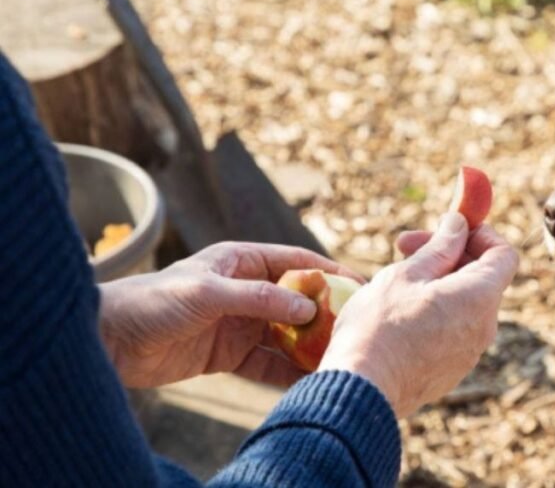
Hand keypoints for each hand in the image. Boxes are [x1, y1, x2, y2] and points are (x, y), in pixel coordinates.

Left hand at [99, 242, 360, 387]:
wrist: (108, 340)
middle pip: (297, 301)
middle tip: (355, 329)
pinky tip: (307, 380)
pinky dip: (286, 371)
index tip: (359, 285)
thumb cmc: (153, 301)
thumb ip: (259, 299)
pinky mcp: (228, 354)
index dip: (329, 272)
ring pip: (285, 334)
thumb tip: (308, 307)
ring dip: (308, 346)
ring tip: (337, 358)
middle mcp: (245, 290)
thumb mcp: (208, 292)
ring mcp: (239, 323)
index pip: (296, 262)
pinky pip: (266, 362)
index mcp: (241, 261)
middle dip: (325, 315)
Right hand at [319, 213, 518, 417]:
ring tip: (396, 281)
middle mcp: (484, 327)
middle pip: (482, 278)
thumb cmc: (381, 326)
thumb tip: (459, 224)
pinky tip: (397, 315)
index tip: (447, 228)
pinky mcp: (451, 371)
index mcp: (480, 296)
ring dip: (438, 284)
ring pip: (464, 304)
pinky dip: (435, 314)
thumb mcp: (408, 273)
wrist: (362, 390)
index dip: (480, 234)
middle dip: (448, 255)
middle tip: (404, 246)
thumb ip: (440, 246)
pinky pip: (453, 331)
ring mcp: (470, 353)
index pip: (504, 254)